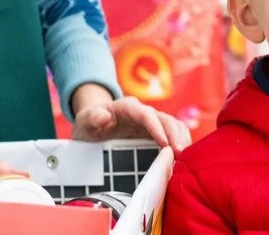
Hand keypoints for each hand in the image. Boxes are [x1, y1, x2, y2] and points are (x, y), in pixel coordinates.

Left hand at [70, 84, 191, 150]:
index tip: (164, 143)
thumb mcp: (84, 121)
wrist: (93, 126)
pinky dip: (181, 145)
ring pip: (173, 126)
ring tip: (185, 159)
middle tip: (180, 155)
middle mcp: (142, 113)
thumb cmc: (89, 124)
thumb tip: (104, 116)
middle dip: (174, 135)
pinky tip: (183, 161)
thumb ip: (92, 117)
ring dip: (181, 140)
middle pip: (164, 119)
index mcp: (126, 107)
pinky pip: (174, 136)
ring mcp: (152, 123)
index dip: (156, 127)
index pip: (145, 113)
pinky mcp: (156, 134)